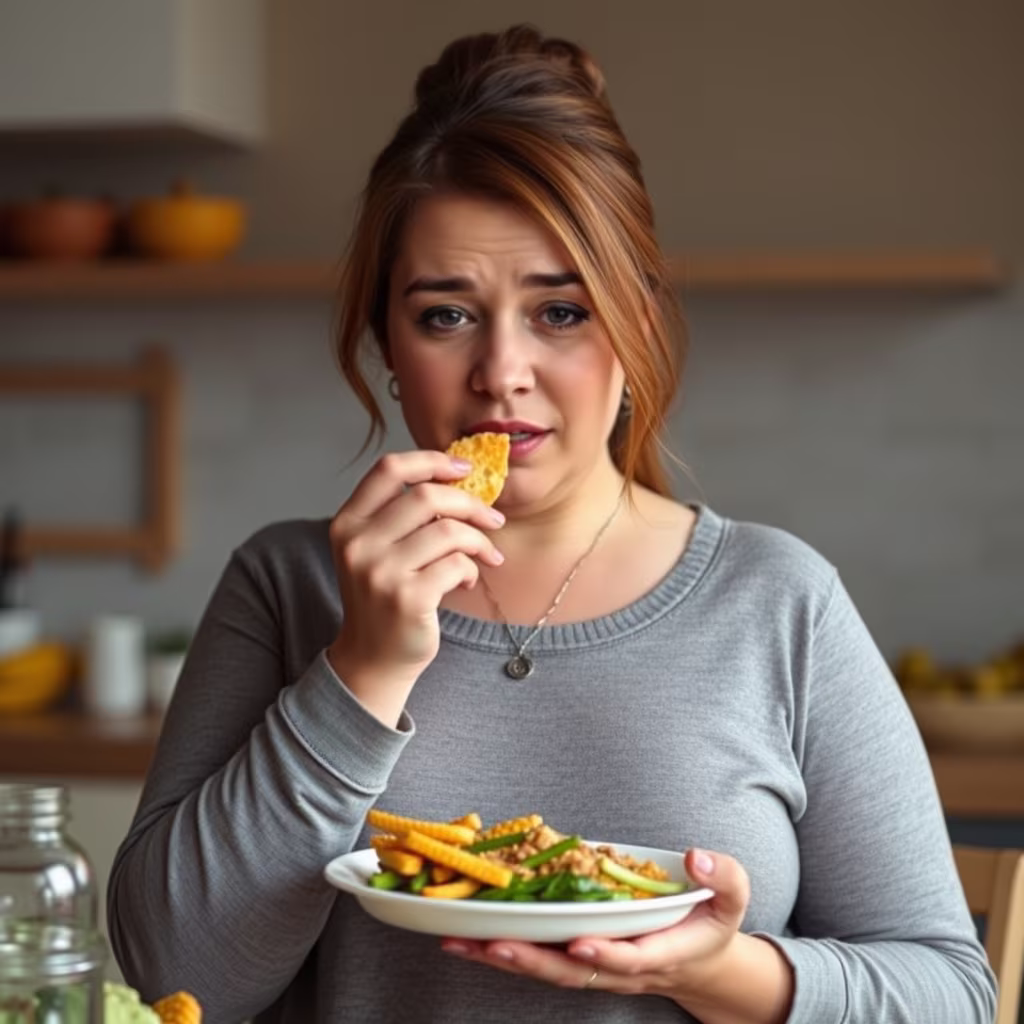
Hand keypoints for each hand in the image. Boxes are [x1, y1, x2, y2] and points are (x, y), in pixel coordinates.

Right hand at [326, 450, 504, 719]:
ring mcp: (381, 572)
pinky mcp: (408, 598)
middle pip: (427, 496)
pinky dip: (471, 570)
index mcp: (348, 523)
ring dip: (477, 541)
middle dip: (470, 503)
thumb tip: (460, 477)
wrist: (373, 658)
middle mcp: (358, 544)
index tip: (464, 469)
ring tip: (484, 556)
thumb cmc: (385, 597)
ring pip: (449, 531)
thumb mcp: (377, 550)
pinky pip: (458, 564)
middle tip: (493, 518)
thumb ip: (402, 515)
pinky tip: (465, 582)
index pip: (389, 469)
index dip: (431, 461)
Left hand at [442, 849, 755, 1004]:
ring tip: (464, 942)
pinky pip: (537, 958)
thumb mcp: (732, 896)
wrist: (701, 962)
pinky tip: (467, 938)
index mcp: (663, 952)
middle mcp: (623, 967)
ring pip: (548, 969)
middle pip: (575, 972)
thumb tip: (698, 857)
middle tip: (497, 944)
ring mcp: (597, 966)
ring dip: (506, 959)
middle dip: (535, 960)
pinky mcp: (576, 958)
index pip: (631, 958)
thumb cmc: (712, 921)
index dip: (606, 953)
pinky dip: (501, 952)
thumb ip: (723, 876)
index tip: (581, 941)